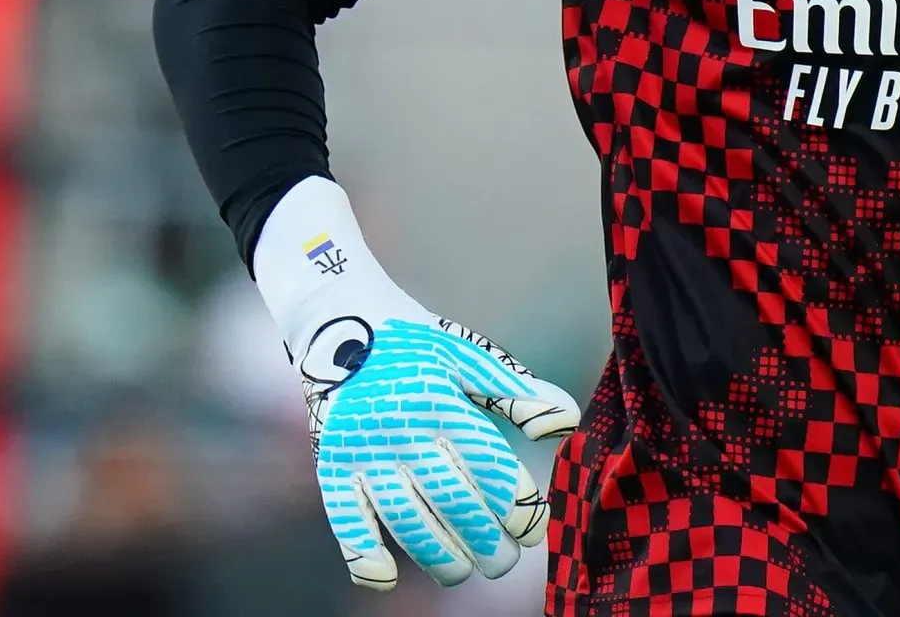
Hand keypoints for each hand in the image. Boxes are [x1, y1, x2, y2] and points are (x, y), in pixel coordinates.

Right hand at [293, 296, 581, 588]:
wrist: (340, 322)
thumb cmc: (416, 346)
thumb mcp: (471, 356)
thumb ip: (519, 394)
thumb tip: (567, 424)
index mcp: (443, 403)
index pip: (487, 466)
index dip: (515, 505)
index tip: (533, 529)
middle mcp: (403, 430)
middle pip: (451, 500)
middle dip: (485, 541)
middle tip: (503, 563)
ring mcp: (364, 451)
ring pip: (406, 518)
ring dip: (438, 554)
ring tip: (462, 573)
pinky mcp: (332, 464)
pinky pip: (345, 517)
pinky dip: (362, 552)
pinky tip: (387, 578)